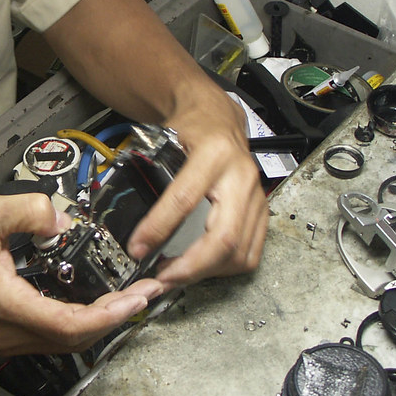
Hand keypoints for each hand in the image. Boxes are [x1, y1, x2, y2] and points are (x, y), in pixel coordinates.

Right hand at [0, 193, 163, 356]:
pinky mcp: (12, 336)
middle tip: (147, 293)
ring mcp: (11, 339)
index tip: (137, 298)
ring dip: (104, 321)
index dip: (108, 315)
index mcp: (6, 305)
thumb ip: (27, 210)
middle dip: (117, 317)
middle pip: (77, 339)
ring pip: (69, 342)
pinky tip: (102, 304)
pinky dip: (85, 322)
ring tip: (133, 298)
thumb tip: (60, 219)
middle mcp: (11, 332)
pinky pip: (57, 336)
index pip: (68, 324)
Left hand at [125, 95, 267, 287]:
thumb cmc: (192, 128)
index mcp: (214, 154)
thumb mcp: (165, 142)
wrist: (219, 118)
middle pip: (224, 238)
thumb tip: (133, 223)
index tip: (138, 248)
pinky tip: (203, 267)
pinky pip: (251, 253)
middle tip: (163, 278)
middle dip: (191, 267)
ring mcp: (256, 197)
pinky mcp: (263, 211)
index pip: (185, 199)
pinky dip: (225, 268)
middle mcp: (241, 177)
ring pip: (239, 252)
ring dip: (206, 272)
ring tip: (178, 274)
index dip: (158, 229)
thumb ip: (152, 177)